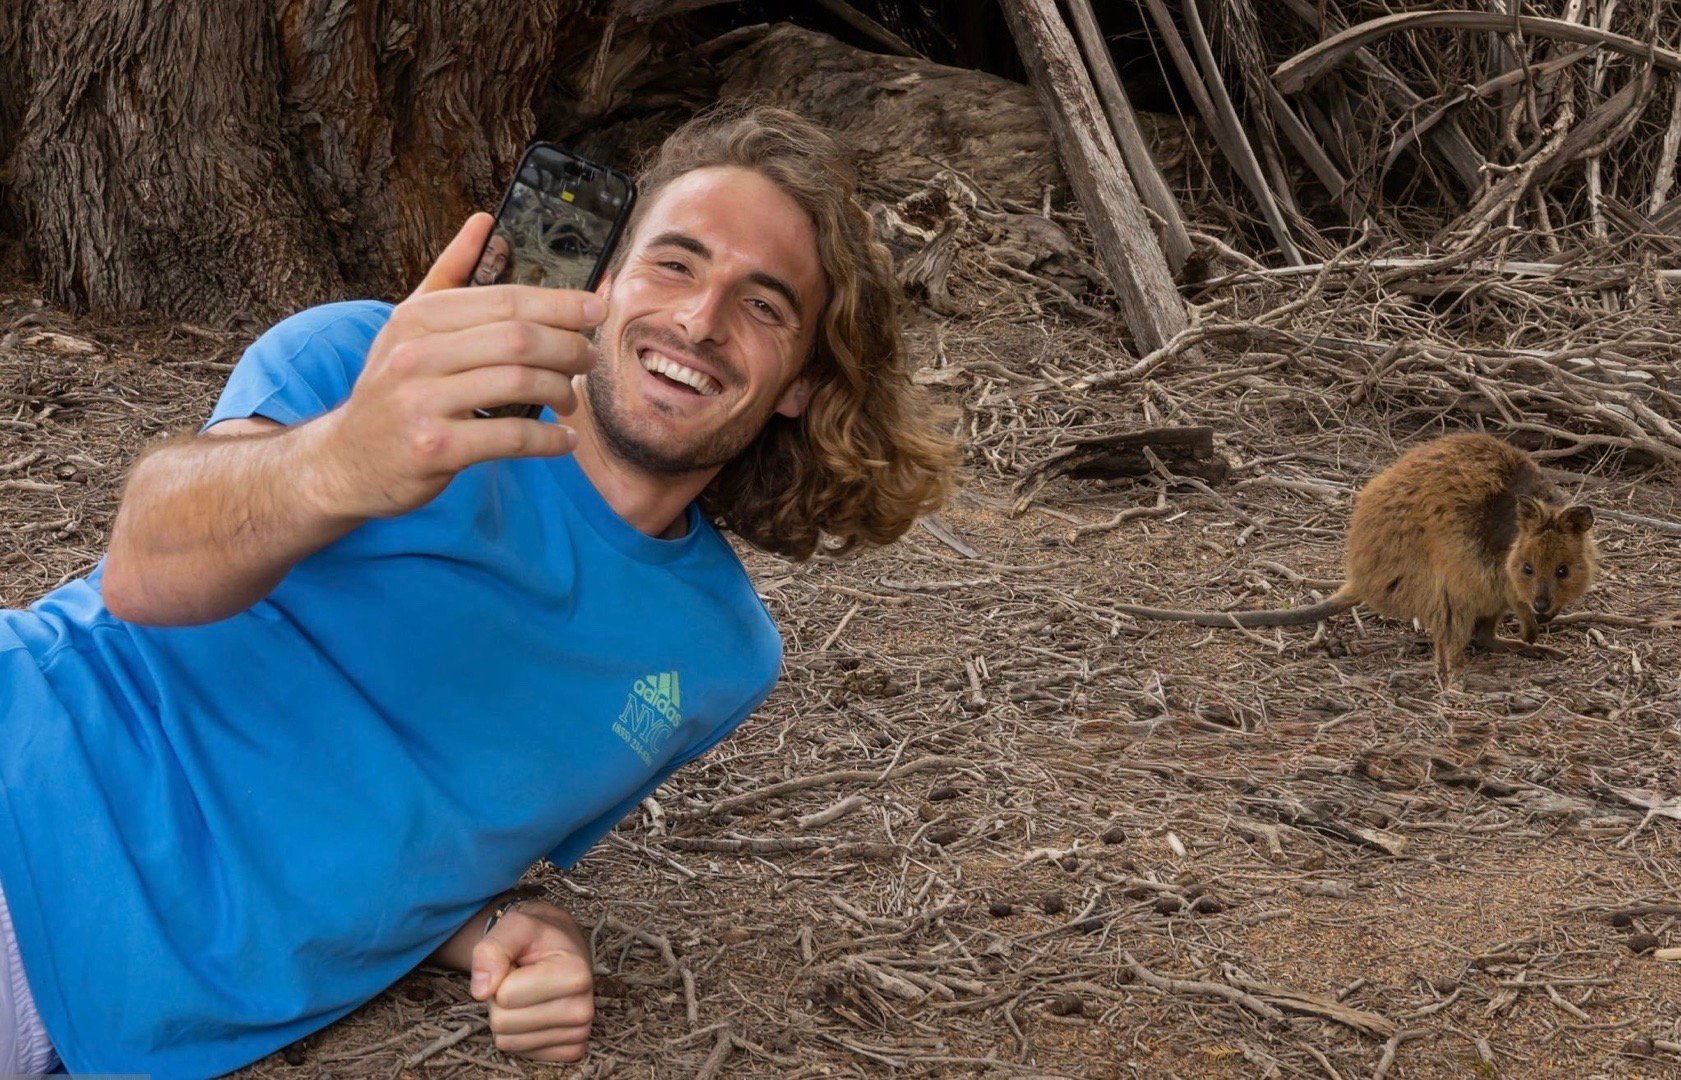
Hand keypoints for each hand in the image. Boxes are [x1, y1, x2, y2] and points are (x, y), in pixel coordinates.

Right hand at [308, 213, 605, 519]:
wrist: (347, 461)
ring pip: (518, 383)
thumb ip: (449, 273)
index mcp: (418, 318)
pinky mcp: (434, 448)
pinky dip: (548, 439)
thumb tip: (485, 221)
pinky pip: (509, 436)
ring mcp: (421, 402)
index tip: (596, 309)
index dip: (560, 303)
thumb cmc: (392, 389)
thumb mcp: (408, 326)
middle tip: (588, 359)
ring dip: (561, 391)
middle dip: (568, 347)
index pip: (504, 300)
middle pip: (518, 339)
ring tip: (571, 399)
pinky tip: (564, 441)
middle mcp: (415, 354)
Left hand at [471, 903, 594, 1063]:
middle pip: (503, 1022)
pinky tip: (535, 1011)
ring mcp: (578, 1033)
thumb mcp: (515, 925)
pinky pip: (517, 1051)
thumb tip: (482, 990)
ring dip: (507, 1015)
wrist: (561, 950)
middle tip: (520, 979)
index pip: (505, 994)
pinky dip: (517, 1033)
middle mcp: (583, 1009)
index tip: (520, 964)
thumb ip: (492, 949)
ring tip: (527, 994)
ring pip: (507, 1040)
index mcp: (576, 974)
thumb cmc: (538, 938)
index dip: (500, 976)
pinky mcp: (570, 1051)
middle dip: (500, 999)